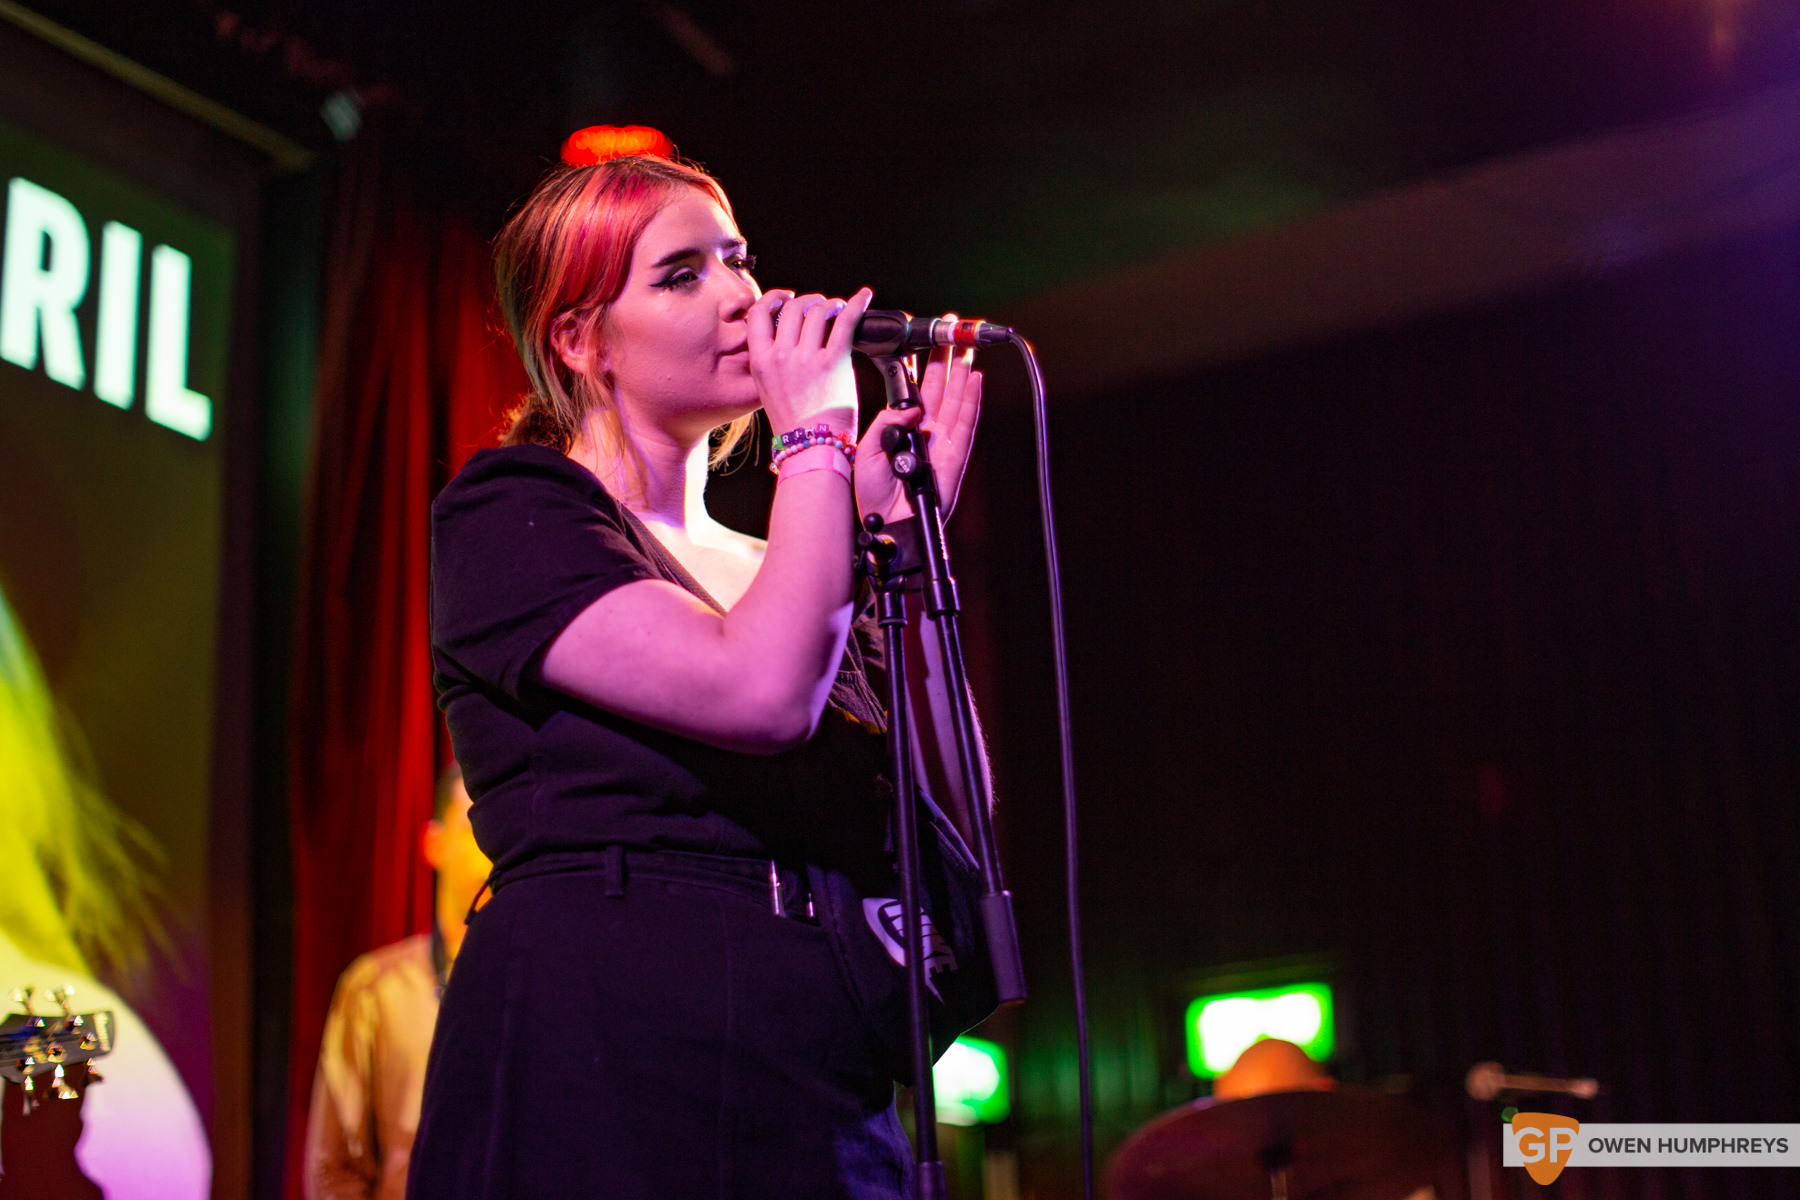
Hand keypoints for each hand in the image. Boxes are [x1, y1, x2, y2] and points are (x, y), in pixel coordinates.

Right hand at [744, 287, 872, 436]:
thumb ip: (773, 362)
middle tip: (820, 306)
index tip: (785, 297)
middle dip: (808, 301)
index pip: (758, 314)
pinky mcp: (833, 362)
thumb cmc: (795, 424)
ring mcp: (806, 358)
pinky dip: (856, 304)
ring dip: (830, 304)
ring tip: (838, 309)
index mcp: (760, 362)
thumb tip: (786, 339)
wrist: (812, 448)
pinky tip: (864, 297)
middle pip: (792, 308)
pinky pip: (845, 321)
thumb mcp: (768, 389)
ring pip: (817, 311)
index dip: (773, 299)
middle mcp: (780, 356)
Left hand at [854, 343, 982, 524]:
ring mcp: (942, 445)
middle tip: (951, 332)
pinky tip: (975, 379)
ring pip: (955, 401)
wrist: (883, 526)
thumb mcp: (869, 450)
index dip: (922, 367)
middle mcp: (925, 435)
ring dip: (961, 373)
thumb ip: (887, 424)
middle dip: (946, 360)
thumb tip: (911, 408)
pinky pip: (965, 425)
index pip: (916, 392)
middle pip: (939, 390)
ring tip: (966, 346)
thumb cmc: (871, 495)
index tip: (925, 343)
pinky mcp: (954, 458)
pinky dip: (971, 402)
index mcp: (903, 431)